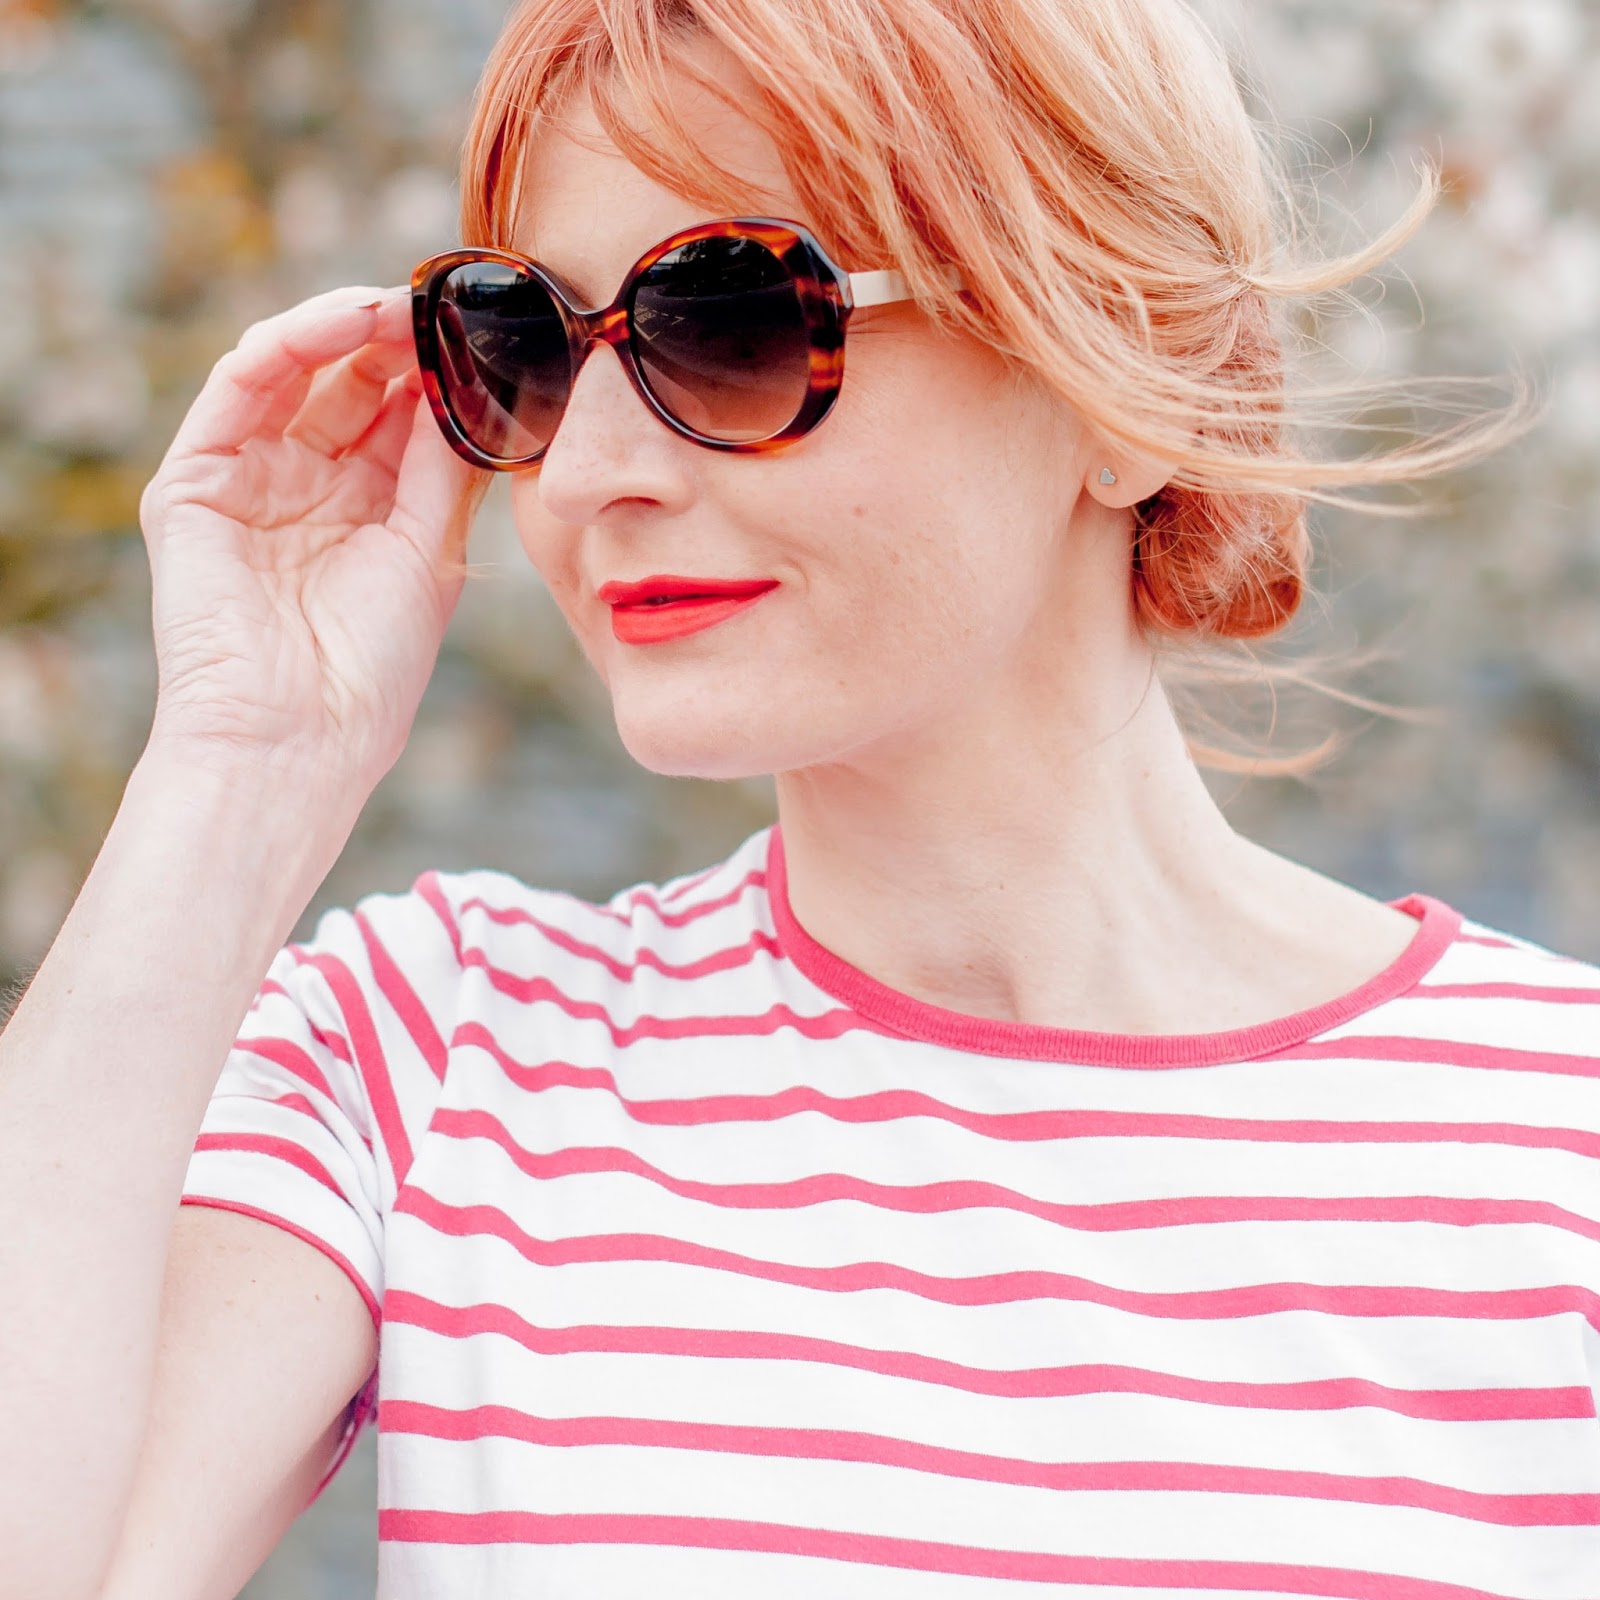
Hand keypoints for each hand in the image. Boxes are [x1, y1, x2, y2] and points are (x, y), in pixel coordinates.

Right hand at [138, 283, 491, 791]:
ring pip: (293, 374)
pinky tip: (340, 324)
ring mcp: (250, 483)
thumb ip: (442, 466)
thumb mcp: (428, 553)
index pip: (400, 418)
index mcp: (370, 513)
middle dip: (395, 341)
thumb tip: (468, 384)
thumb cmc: (372, 669)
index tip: (479, 330)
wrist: (299, 737)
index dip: (435, 370)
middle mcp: (309, 490)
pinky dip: (285, 346)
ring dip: (343, 329)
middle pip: (350, 387)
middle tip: (437, 306)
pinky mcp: (194, 484)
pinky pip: (236, 391)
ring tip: (394, 305)